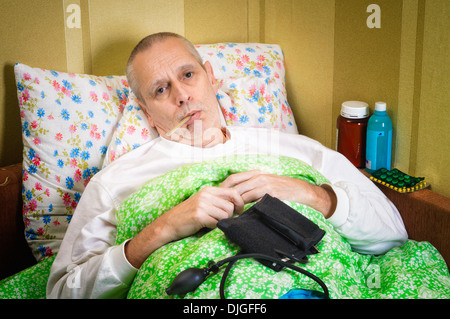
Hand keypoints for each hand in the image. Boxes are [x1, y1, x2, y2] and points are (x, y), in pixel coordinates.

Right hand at [156, 186, 243, 240]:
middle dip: (229, 215)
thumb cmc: (188, 215)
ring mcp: (202, 204)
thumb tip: (238, 204)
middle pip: (231, 206)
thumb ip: (218, 200)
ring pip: (225, 214)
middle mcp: (205, 195)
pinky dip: (214, 226)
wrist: (169, 223)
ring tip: (212, 222)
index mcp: (208, 190)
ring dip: (221, 221)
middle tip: (222, 220)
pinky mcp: (199, 215)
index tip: (238, 211)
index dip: (239, 203)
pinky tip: (206, 226)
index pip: (233, 193)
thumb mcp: (203, 202)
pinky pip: (216, 222)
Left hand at [220, 170, 335, 217]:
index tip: (218, 198)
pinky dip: (247, 208)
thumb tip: (237, 196)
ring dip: (235, 205)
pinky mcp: (271, 193)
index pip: (233, 179)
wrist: (302, 190)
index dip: (223, 188)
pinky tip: (244, 215)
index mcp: (256, 174)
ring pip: (243, 195)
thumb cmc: (283, 189)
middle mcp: (258, 177)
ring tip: (231, 214)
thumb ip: (253, 187)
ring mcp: (265, 185)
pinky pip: (254, 201)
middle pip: (235, 187)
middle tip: (222, 209)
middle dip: (227, 199)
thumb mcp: (266, 183)